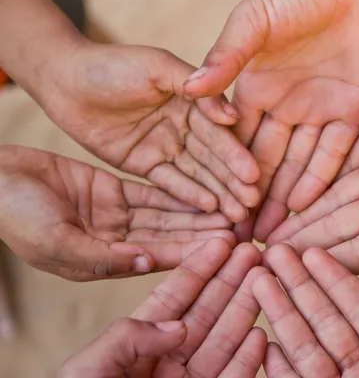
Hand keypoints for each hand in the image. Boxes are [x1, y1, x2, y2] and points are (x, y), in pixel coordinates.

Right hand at [0, 145, 234, 280]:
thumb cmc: (16, 215)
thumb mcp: (56, 240)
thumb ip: (100, 255)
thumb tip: (144, 264)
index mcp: (102, 262)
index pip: (158, 257)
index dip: (192, 252)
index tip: (226, 247)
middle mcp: (115, 242)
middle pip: (169, 236)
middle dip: (203, 232)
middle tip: (241, 226)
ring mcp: (115, 216)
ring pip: (166, 214)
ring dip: (197, 212)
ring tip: (231, 207)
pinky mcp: (113, 192)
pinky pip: (152, 191)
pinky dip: (177, 191)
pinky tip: (204, 190)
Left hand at [37, 40, 259, 222]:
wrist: (65, 79)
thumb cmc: (113, 65)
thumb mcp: (158, 67)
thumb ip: (196, 89)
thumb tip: (233, 117)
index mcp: (193, 102)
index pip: (219, 133)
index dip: (236, 155)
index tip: (254, 175)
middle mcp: (185, 127)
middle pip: (213, 159)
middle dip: (233, 182)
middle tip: (252, 204)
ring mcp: (166, 147)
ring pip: (196, 175)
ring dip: (218, 193)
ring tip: (237, 216)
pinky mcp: (146, 165)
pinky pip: (170, 183)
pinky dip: (189, 195)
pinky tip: (209, 209)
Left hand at [60, 239, 269, 376]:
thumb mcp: (90, 368)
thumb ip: (128, 337)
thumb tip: (178, 325)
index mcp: (137, 345)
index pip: (174, 298)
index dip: (198, 268)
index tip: (221, 242)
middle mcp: (167, 360)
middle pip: (206, 313)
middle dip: (230, 281)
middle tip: (254, 252)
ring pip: (224, 340)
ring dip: (245, 310)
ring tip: (263, 282)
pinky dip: (247, 359)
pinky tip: (260, 334)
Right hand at [184, 0, 358, 240]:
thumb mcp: (255, 21)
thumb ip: (226, 56)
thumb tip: (187, 89)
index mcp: (255, 90)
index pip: (236, 140)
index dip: (226, 172)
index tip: (215, 206)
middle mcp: (285, 108)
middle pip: (266, 161)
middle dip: (255, 197)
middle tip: (243, 236)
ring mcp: (319, 112)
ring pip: (299, 164)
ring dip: (286, 198)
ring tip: (272, 233)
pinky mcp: (353, 112)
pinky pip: (335, 152)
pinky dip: (321, 178)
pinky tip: (306, 206)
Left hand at [268, 68, 358, 272]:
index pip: (358, 252)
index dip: (324, 263)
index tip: (290, 271)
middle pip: (337, 227)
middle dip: (302, 242)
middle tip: (263, 254)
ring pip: (332, 197)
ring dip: (301, 214)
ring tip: (266, 228)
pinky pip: (337, 159)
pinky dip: (313, 176)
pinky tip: (286, 191)